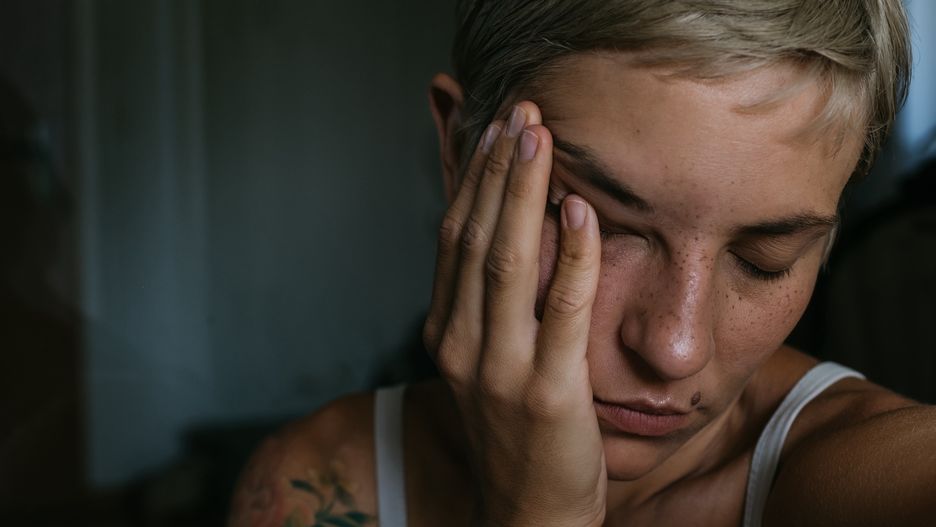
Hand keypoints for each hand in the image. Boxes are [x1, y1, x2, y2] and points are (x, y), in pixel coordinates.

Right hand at [423, 101, 606, 526]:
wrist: (527, 514)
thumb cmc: (514, 433)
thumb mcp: (485, 364)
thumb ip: (487, 305)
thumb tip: (507, 236)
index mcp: (445, 332)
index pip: (453, 239)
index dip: (473, 181)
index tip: (493, 130)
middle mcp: (460, 344)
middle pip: (476, 237)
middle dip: (498, 170)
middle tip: (520, 112)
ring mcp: (499, 369)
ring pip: (507, 262)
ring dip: (524, 194)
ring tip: (540, 139)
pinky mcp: (545, 392)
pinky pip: (560, 310)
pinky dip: (568, 257)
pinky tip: (578, 212)